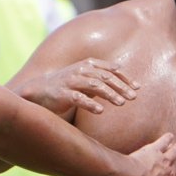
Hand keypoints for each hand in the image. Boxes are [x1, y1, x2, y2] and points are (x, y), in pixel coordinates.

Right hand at [15, 59, 138, 117]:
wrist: (38, 91)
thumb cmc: (65, 85)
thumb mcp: (85, 79)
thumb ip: (101, 80)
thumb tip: (124, 84)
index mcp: (87, 65)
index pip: (110, 69)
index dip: (124, 78)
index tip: (137, 87)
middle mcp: (80, 70)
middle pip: (105, 76)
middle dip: (121, 86)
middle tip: (133, 97)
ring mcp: (70, 81)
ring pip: (94, 85)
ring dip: (110, 93)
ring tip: (122, 103)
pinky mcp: (62, 94)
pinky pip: (78, 98)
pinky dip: (90, 103)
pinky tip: (100, 111)